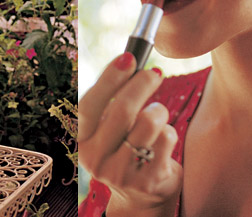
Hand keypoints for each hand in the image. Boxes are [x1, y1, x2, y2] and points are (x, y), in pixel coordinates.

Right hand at [78, 53, 181, 215]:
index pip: (89, 105)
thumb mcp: (110, 129)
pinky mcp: (146, 182)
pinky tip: (163, 138)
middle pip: (121, 112)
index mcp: (82, 140)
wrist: (141, 194)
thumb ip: (112, 101)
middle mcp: (96, 159)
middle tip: (154, 73)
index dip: (109, 79)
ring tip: (158, 112)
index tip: (128, 57)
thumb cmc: (126, 148)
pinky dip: (169, 132)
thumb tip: (129, 60)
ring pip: (147, 124)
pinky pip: (165, 141)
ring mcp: (120, 173)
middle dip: (141, 85)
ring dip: (158, 110)